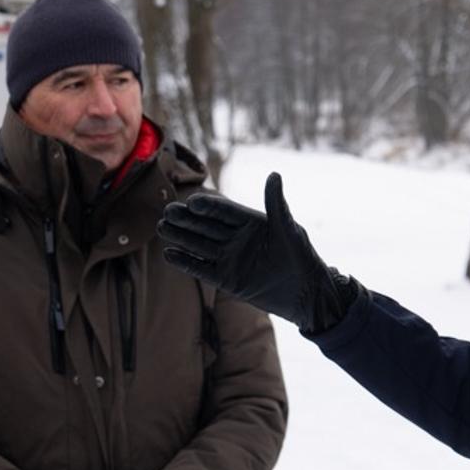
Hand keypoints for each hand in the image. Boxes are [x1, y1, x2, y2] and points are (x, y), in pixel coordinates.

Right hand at [159, 172, 360, 332]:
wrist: (307, 294)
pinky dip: (185, 262)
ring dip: (181, 237)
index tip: (192, 202)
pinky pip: (201, 269)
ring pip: (199, 245)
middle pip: (206, 226)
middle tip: (168, 212)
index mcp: (250, 222)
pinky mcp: (226, 279)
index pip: (224, 211)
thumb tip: (274, 175)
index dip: (208, 207)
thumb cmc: (302, 258)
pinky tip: (169, 254)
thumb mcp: (289, 230)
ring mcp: (229, 258)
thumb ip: (276, 204)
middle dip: (187, 220)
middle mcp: (236, 238)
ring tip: (162, 228)